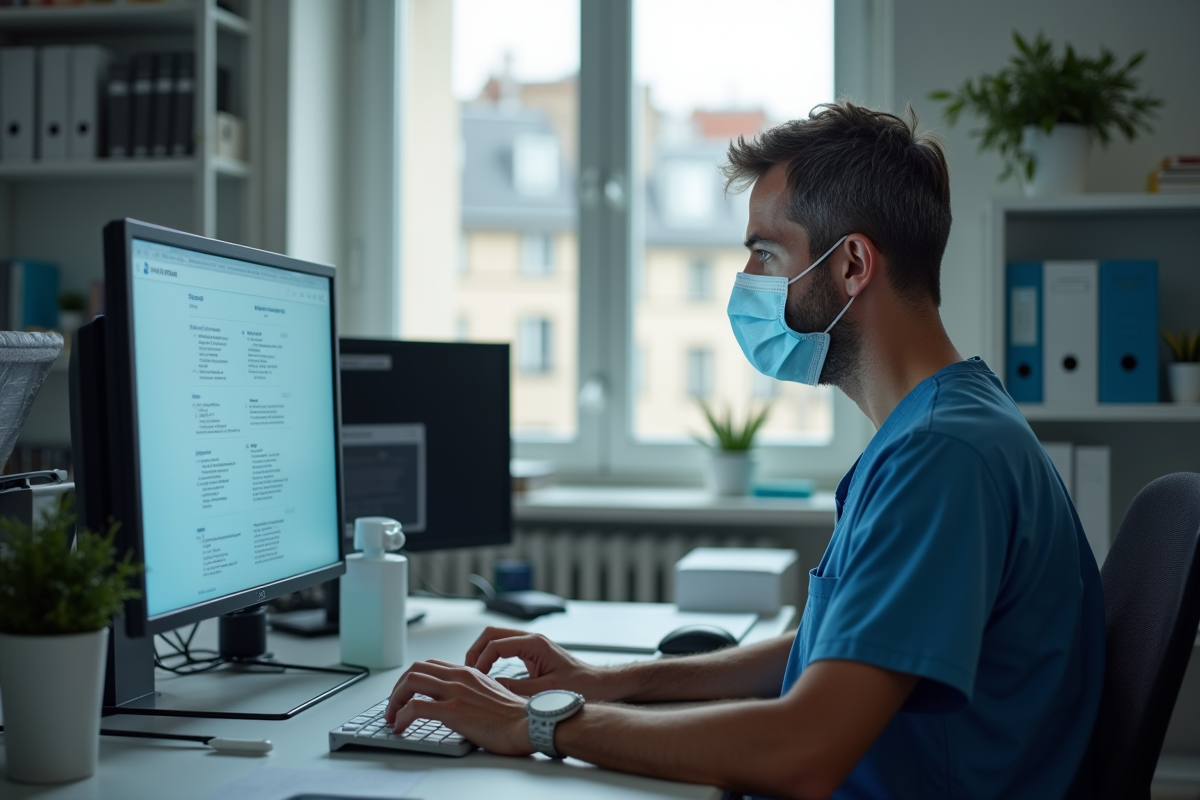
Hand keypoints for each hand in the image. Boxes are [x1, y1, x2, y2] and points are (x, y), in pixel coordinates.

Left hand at [383, 659, 532, 755]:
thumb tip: (456, 701)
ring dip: (394, 700)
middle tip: (394, 705)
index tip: (406, 694)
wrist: (527, 724)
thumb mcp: (491, 693)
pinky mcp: (452, 710)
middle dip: (398, 687)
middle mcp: (459, 677)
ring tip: (392, 716)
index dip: (412, 678)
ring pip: (410, 682)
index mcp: (468, 672)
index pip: (430, 665)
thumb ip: (471, 691)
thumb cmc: (514, 716)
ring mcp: (455, 692)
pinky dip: (400, 716)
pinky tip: (400, 726)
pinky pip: (415, 707)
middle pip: (415, 669)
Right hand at [465, 626, 617, 700]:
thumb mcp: (545, 692)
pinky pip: (505, 647)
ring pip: (497, 638)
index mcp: (534, 644)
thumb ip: (516, 690)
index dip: (481, 660)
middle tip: (468, 671)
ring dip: (483, 652)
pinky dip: (492, 656)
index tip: (475, 678)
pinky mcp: (532, 652)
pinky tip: (487, 673)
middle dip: (476, 650)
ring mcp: (531, 644)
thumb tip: (491, 689)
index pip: (496, 644)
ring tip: (474, 672)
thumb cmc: (581, 686)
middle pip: (492, 633)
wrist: (600, 685)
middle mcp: (532, 639)